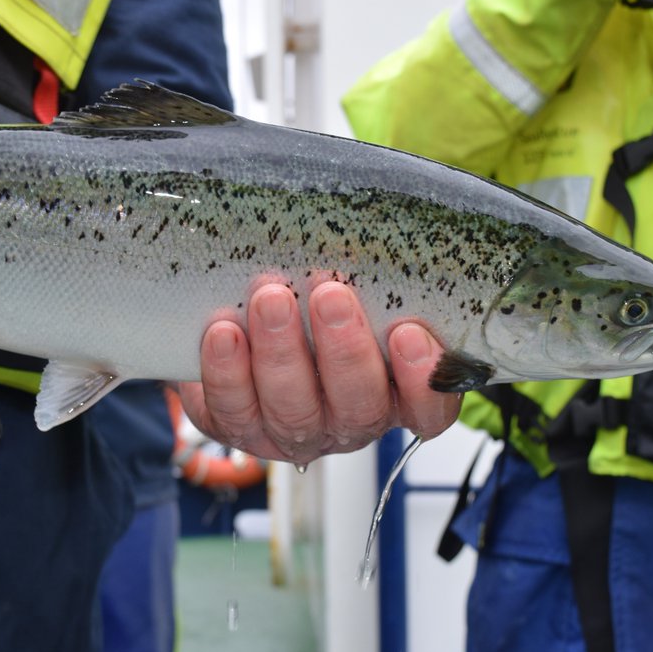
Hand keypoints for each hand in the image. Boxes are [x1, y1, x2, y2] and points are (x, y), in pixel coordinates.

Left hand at [179, 281, 461, 463]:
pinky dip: (227, 372)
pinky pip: (234, 410)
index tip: (409, 332)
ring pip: (293, 409)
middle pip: (358, 407)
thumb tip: (384, 220)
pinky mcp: (239, 427)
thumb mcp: (354, 284)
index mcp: (395, 391)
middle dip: (345, 352)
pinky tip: (223, 332)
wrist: (237, 321)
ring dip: (281, 353)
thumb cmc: (312, 297)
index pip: (429, 407)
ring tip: (270, 299)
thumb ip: (372, 273)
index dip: (424, 379)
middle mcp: (349, 420)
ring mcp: (294, 431)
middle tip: (330, 295)